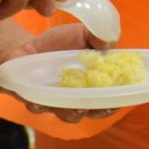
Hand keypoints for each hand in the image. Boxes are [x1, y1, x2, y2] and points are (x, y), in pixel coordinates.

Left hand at [0, 23, 114, 122]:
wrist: (31, 45)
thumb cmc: (62, 43)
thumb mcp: (82, 33)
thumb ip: (98, 36)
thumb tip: (107, 44)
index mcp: (94, 84)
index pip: (108, 99)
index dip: (114, 103)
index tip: (116, 100)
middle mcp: (76, 98)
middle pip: (90, 112)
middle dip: (93, 111)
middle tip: (93, 104)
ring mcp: (56, 102)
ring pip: (65, 114)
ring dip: (69, 111)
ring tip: (71, 105)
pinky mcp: (34, 99)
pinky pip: (37, 107)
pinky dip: (38, 105)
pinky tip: (37, 100)